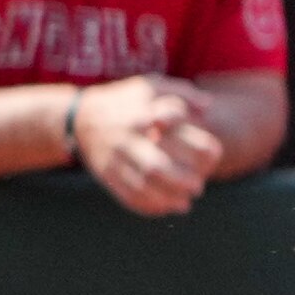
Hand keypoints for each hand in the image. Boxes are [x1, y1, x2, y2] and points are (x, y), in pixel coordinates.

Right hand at [74, 75, 225, 217]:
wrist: (79, 117)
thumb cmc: (127, 102)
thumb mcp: (151, 86)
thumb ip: (183, 93)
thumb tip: (208, 106)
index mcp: (144, 111)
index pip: (172, 122)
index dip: (195, 139)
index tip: (215, 152)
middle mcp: (128, 136)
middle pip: (156, 166)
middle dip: (183, 181)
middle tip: (199, 186)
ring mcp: (115, 157)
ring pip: (143, 185)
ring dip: (168, 199)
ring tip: (186, 203)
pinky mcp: (107, 174)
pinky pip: (128, 195)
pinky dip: (149, 206)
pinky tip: (167, 208)